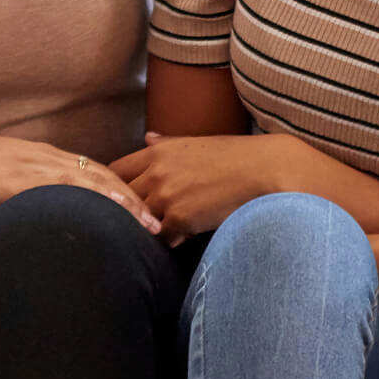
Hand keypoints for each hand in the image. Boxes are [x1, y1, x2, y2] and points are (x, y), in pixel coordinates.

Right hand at [0, 127, 162, 233]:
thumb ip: (20, 191)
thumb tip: (37, 212)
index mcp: (39, 155)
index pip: (91, 171)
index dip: (121, 191)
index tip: (145, 209)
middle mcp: (44, 155)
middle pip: (102, 174)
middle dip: (136, 197)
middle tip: (164, 220)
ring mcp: (34, 164)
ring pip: (93, 180)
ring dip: (126, 202)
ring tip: (152, 224)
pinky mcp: (21, 178)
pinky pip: (67, 188)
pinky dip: (94, 200)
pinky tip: (113, 213)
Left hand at [109, 131, 290, 245]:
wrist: (266, 171)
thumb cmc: (235, 157)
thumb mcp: (196, 144)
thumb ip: (166, 144)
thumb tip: (147, 137)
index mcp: (158, 152)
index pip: (115, 171)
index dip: (112, 186)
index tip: (118, 197)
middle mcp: (157, 173)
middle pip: (120, 198)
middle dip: (124, 210)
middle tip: (133, 221)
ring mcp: (167, 196)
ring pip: (137, 221)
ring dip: (146, 228)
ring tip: (157, 232)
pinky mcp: (180, 219)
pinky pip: (161, 238)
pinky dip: (167, 242)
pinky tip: (179, 240)